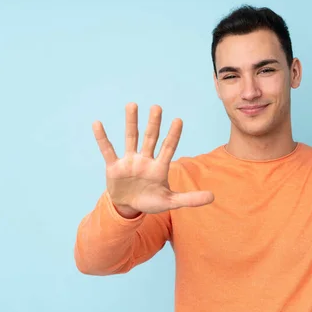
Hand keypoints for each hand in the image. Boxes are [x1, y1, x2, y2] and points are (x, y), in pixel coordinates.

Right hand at [93, 103, 214, 216]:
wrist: (129, 207)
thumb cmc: (151, 201)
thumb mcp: (171, 202)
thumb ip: (190, 199)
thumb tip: (213, 197)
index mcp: (159, 167)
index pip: (168, 148)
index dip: (173, 135)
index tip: (178, 120)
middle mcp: (145, 160)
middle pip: (151, 138)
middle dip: (154, 123)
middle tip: (157, 107)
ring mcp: (129, 161)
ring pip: (131, 138)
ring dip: (132, 122)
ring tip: (132, 105)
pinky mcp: (114, 167)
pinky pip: (107, 150)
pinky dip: (102, 138)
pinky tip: (98, 124)